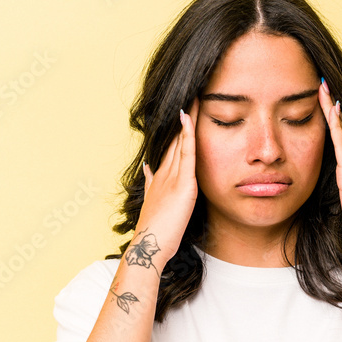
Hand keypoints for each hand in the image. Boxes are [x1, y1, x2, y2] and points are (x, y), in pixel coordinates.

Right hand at [131, 97, 199, 269]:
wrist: (149, 246)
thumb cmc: (156, 234)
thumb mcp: (155, 204)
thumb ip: (152, 186)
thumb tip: (148, 170)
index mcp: (160, 179)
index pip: (171, 149)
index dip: (176, 131)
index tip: (182, 113)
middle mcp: (164, 173)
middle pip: (175, 139)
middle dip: (182, 119)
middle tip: (190, 94)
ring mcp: (172, 176)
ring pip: (181, 141)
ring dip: (187, 119)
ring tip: (193, 96)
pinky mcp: (182, 184)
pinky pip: (186, 153)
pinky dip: (187, 133)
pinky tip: (188, 117)